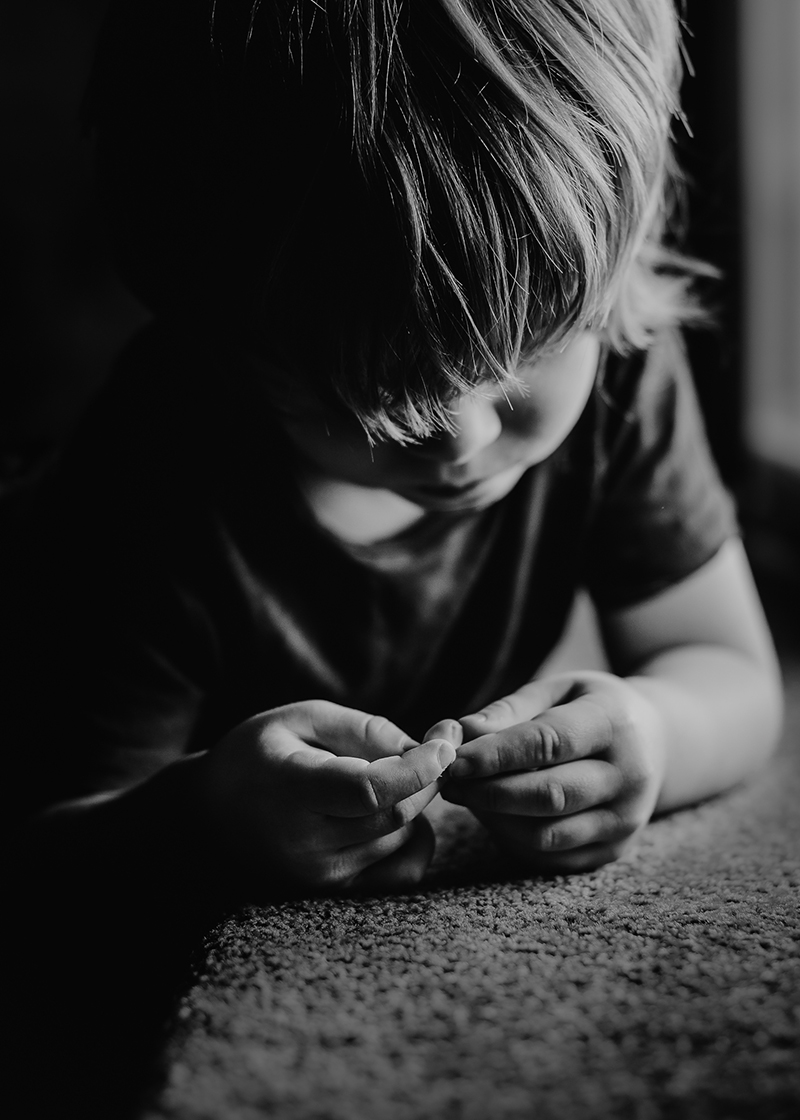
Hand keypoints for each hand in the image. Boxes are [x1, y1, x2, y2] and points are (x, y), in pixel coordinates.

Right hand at [195, 700, 455, 892]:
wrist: (207, 817)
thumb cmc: (257, 754)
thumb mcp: (299, 718)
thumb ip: (361, 728)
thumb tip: (421, 747)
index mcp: (291, 792)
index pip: (370, 790)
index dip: (418, 767)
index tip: (445, 739)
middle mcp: (305, 844)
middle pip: (397, 814)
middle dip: (430, 776)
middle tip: (440, 744)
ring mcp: (320, 876)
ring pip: (403, 839)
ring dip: (419, 803)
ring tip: (402, 773)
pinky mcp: (332, 893)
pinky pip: (401, 873)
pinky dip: (416, 840)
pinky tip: (401, 814)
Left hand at [439, 672, 666, 871]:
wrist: (657, 742)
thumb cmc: (591, 707)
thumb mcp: (558, 689)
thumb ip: (509, 709)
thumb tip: (460, 733)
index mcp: (614, 723)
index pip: (548, 743)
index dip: (495, 755)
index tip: (453, 760)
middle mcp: (629, 776)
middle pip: (548, 796)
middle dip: (487, 791)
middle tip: (448, 780)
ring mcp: (626, 820)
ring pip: (546, 835)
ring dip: (494, 819)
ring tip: (467, 793)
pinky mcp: (614, 851)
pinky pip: (551, 858)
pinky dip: (512, 839)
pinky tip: (494, 814)